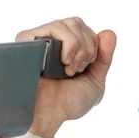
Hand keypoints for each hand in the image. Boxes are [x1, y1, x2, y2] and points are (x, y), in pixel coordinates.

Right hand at [14, 17, 115, 137]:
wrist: (48, 114)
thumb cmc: (67, 103)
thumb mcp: (94, 82)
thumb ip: (104, 58)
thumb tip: (110, 33)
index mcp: (67, 49)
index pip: (86, 31)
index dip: (92, 48)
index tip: (83, 69)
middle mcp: (53, 40)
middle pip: (79, 23)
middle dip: (87, 48)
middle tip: (76, 70)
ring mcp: (41, 37)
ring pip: (71, 23)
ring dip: (78, 48)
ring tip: (68, 69)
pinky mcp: (29, 37)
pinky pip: (57, 26)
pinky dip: (69, 44)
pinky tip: (63, 62)